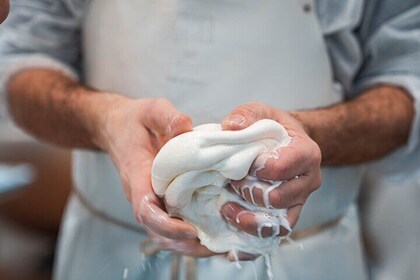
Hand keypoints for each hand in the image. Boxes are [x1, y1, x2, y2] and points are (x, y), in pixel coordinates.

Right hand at [99, 97, 259, 259]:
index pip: (145, 209)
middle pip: (155, 229)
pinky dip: (184, 234)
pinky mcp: (155, 197)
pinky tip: (207, 234)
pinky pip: (166, 222)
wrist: (115, 127)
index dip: (166, 225)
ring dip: (185, 244)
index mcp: (137, 173)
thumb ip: (166, 116)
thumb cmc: (134, 120)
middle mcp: (139, 192)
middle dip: (181, 243)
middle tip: (213, 246)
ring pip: (160, 232)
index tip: (190, 230)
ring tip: (215, 247)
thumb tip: (186, 127)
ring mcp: (146, 197)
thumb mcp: (150, 109)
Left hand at [220, 102, 321, 236]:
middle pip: (278, 198)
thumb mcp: (261, 112)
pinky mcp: (289, 215)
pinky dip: (253, 239)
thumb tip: (229, 127)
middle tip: (232, 183)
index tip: (242, 164)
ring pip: (278, 223)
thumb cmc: (273, 127)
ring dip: (248, 220)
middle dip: (249, 193)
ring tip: (227, 209)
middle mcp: (309, 181)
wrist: (286, 143)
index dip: (256, 169)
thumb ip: (246, 115)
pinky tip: (233, 236)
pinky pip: (275, 234)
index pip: (282, 168)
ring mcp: (299, 201)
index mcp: (306, 153)